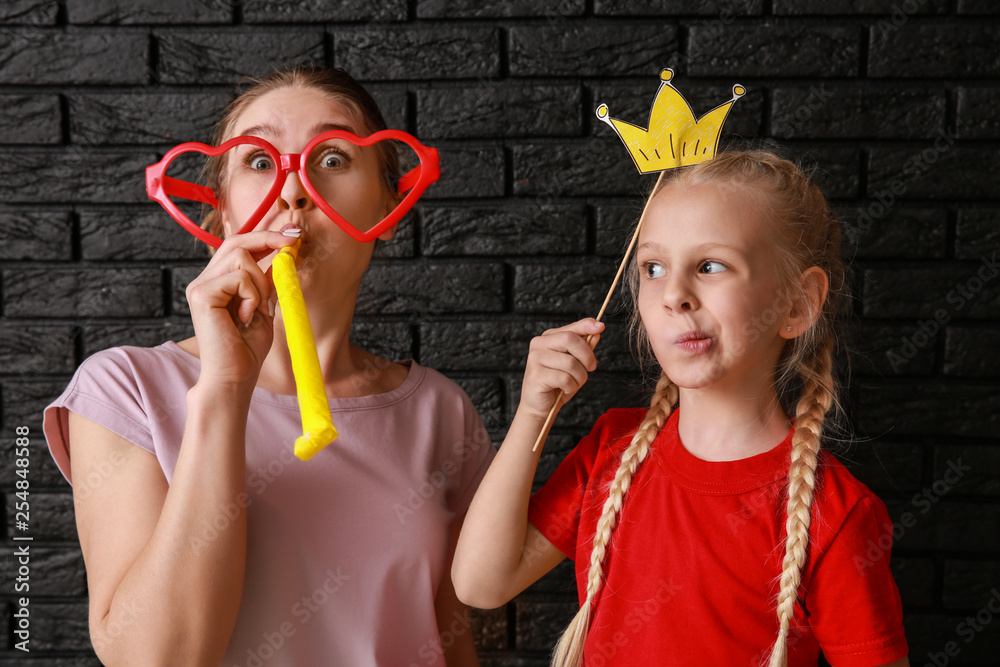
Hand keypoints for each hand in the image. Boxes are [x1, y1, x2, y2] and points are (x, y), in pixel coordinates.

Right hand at [185, 230, 299, 388]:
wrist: (236, 376)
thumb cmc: (248, 347)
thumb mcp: (264, 306)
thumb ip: (267, 280)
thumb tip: (284, 252)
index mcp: (216, 281)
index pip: (238, 246)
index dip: (265, 237)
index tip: (292, 235)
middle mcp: (203, 280)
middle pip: (237, 242)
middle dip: (269, 240)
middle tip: (293, 244)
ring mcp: (199, 286)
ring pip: (242, 258)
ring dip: (261, 283)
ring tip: (258, 309)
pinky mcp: (201, 295)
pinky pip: (240, 277)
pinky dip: (253, 296)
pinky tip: (246, 317)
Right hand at [519, 318, 603, 420]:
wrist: (540, 406)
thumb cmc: (558, 384)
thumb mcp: (575, 364)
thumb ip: (583, 348)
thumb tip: (596, 333)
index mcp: (548, 338)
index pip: (571, 328)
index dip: (586, 326)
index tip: (601, 327)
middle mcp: (539, 344)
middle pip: (570, 339)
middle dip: (587, 356)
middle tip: (590, 368)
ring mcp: (535, 359)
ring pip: (570, 362)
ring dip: (580, 376)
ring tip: (574, 383)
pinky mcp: (536, 375)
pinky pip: (565, 378)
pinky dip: (571, 386)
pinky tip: (565, 389)